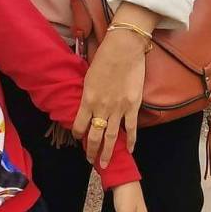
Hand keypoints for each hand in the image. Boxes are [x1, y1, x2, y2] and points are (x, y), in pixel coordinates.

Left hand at [73, 30, 146, 166]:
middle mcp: (101, 107)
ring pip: (111, 137)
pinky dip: (131, 141)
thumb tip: (87, 104)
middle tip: (90, 160)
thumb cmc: (104, 57)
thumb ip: (88, 93)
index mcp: (87, 99)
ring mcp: (118, 108)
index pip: (79, 124)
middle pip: (94, 136)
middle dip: (91, 150)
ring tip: (105, 164)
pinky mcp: (132, 106)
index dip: (77, 134)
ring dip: (108, 152)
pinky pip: (131, 128)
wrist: (124, 47)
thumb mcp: (88, 76)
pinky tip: (130, 151)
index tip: (78, 137)